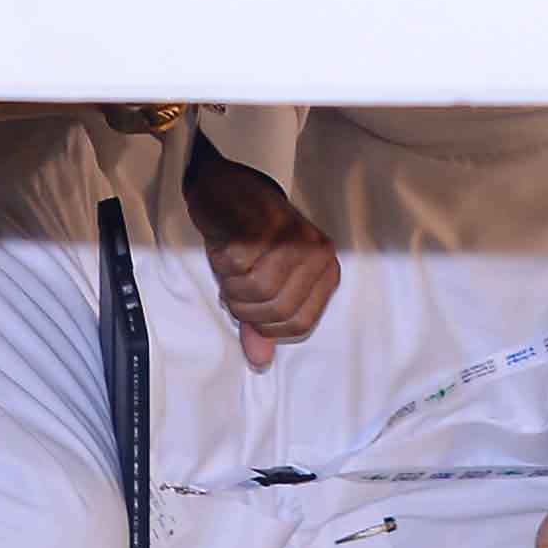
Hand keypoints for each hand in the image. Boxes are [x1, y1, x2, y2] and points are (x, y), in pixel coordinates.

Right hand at [181, 142, 335, 366]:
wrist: (227, 186)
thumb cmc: (249, 235)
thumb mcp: (261, 282)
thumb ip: (262, 323)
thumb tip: (260, 361)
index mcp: (325, 268)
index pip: (299, 325)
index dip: (267, 327)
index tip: (251, 308)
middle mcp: (316, 252)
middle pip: (278, 311)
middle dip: (246, 308)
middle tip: (234, 285)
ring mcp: (292, 238)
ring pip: (258, 292)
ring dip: (233, 287)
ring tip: (230, 269)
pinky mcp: (263, 226)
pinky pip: (236, 267)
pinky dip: (222, 265)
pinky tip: (224, 248)